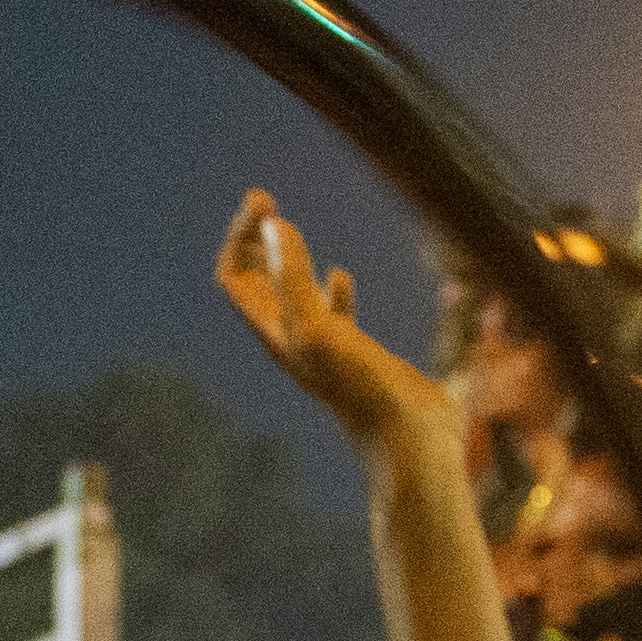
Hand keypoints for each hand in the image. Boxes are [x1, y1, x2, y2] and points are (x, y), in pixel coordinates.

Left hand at [211, 191, 442, 449]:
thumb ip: (294, 279)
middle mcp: (293, 338)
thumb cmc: (361, 390)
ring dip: (286, 259)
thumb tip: (271, 225)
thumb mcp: (319, 329)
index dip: (241, 237)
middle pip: (256, 284)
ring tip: (286, 227)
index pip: (235, 278)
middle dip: (254, 241)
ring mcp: (325, 346)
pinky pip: (336, 315)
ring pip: (293, 294)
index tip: (265, 201)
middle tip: (264, 200)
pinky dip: (331, 289)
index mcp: (276, 332)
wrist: (406, 440)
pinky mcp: (358, 353)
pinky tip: (340, 276)